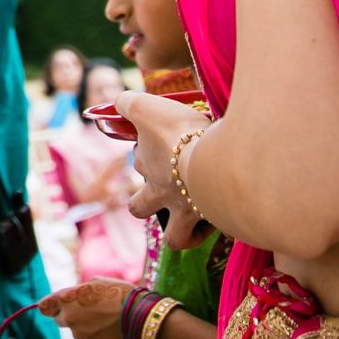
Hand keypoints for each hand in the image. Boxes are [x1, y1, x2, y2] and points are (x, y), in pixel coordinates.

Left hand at [38, 279, 136, 338]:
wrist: (140, 317)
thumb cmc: (120, 294)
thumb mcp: (97, 282)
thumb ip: (78, 290)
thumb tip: (72, 297)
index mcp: (68, 299)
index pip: (45, 306)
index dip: (50, 306)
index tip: (53, 307)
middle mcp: (69, 318)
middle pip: (60, 320)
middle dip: (70, 316)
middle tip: (89, 313)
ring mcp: (79, 336)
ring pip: (78, 332)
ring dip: (86, 328)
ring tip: (107, 321)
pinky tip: (111, 332)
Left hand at [121, 92, 217, 251]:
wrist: (211, 160)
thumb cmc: (178, 133)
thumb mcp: (146, 108)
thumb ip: (127, 103)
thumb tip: (118, 102)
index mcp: (147, 166)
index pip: (138, 160)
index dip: (145, 150)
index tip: (164, 139)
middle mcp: (161, 193)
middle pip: (140, 207)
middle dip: (146, 202)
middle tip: (168, 187)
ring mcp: (185, 211)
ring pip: (174, 236)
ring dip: (179, 229)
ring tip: (191, 216)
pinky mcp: (213, 219)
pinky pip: (212, 234)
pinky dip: (212, 231)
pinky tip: (219, 219)